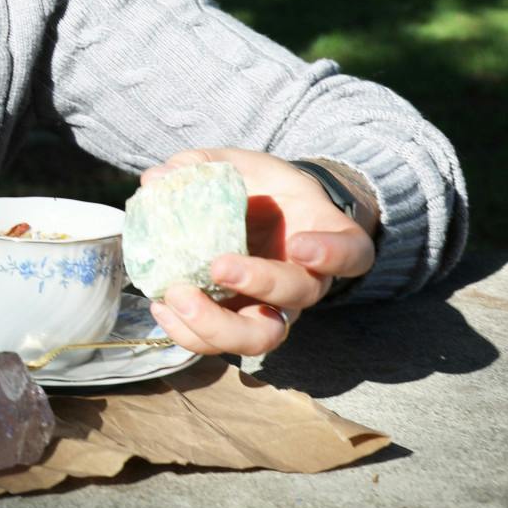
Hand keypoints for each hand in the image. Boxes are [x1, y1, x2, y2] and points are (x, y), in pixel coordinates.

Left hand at [139, 148, 375, 356]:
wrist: (257, 218)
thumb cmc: (257, 189)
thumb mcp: (240, 166)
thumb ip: (204, 166)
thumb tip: (155, 179)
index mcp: (322, 235)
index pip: (352, 252)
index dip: (333, 254)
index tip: (299, 244)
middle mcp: (306, 279)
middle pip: (298, 299)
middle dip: (260, 285)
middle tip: (217, 266)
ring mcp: (273, 307)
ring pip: (260, 337)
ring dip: (216, 324)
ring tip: (176, 295)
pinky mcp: (239, 321)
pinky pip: (220, 342)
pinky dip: (187, 332)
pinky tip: (161, 305)